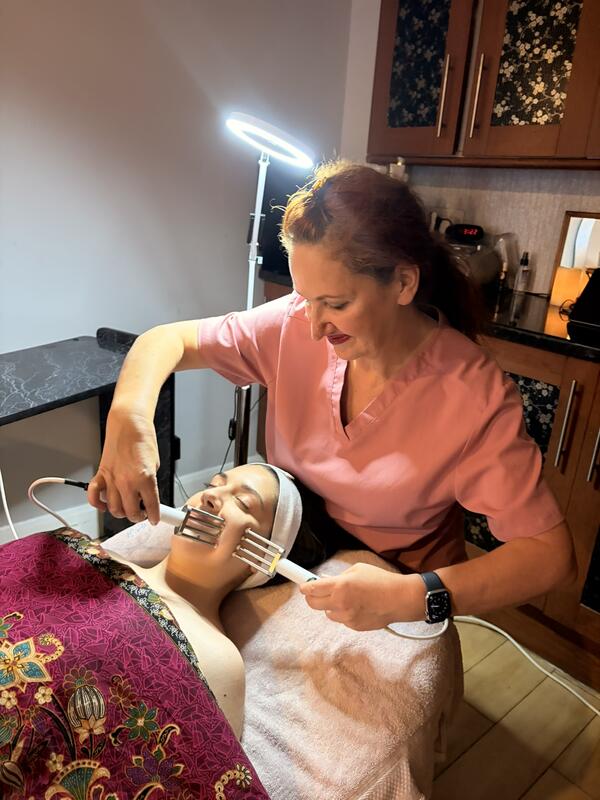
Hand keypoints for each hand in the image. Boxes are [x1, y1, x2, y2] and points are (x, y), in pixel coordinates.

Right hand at [87, 407, 160, 523]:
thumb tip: (147, 497)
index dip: (155, 516)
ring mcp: (112, 479)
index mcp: (145, 479)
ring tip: (127, 509)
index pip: (151, 507)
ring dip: (121, 512)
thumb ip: (150, 484)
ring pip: (113, 508)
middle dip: (138, 517)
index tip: (155, 519)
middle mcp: (127, 482)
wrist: (129, 425)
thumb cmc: (143, 440)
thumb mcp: (155, 465)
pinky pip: (93, 496)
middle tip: (141, 514)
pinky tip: (104, 505)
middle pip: (130, 512)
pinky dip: (97, 504)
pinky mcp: (101, 474)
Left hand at [299, 563, 423, 630]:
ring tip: (345, 598)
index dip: (305, 587)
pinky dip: (344, 613)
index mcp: (340, 586)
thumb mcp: (358, 570)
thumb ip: (340, 576)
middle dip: (312, 597)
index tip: (302, 586)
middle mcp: (340, 603)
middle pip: (313, 604)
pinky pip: (341, 619)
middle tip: (316, 592)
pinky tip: (357, 606)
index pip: (312, 589)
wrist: (400, 599)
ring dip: (330, 606)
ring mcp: (347, 617)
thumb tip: (327, 581)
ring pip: (327, 613)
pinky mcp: (354, 627)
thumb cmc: (382, 581)